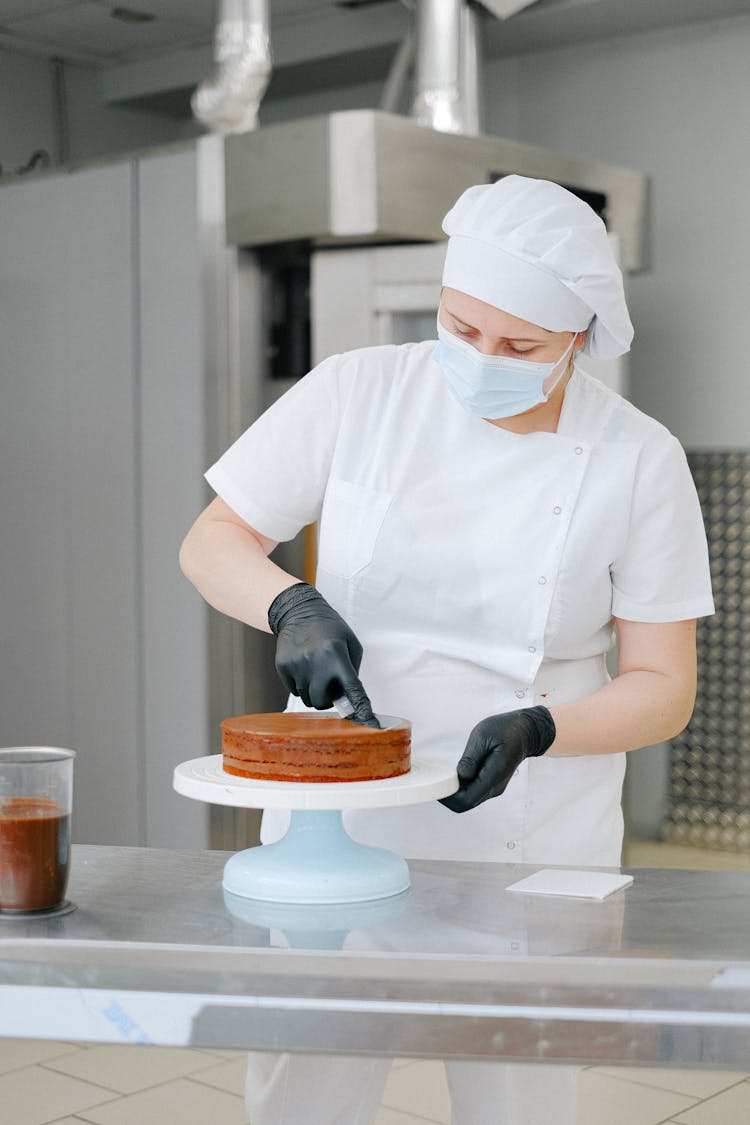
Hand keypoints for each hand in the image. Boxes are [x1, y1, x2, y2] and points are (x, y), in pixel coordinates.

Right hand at [268, 583, 378, 725]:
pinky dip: (300, 684)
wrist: (299, 612)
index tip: (368, 721)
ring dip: (314, 691)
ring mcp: (296, 664)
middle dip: (328, 698)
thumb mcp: (351, 644)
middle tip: (330, 683)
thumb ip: (352, 672)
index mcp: (337, 654)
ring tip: (316, 670)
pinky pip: (294, 690)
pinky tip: (304, 666)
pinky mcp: (282, 666)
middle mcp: (315, 661)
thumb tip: (350, 701)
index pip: (352, 688)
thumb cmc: (331, 630)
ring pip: (307, 699)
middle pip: (322, 701)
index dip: (360, 707)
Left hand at [440, 706, 555, 812]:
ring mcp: (494, 788)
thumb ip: (471, 758)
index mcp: (494, 775)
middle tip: (438, 778)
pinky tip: (457, 773)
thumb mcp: (484, 736)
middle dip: (449, 795)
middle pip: (466, 804)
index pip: (467, 799)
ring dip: (455, 791)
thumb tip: (460, 776)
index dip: (449, 797)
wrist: (525, 732)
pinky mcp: (492, 785)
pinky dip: (462, 787)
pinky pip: (473, 793)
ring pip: (469, 800)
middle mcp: (495, 787)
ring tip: (447, 773)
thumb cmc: (505, 730)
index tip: (438, 784)